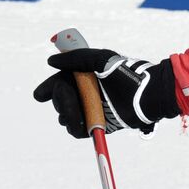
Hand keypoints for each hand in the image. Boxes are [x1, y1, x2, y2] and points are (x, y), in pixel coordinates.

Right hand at [33, 48, 178, 138]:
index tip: (40, 96)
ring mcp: (92, 109)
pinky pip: (78, 130)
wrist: (147, 96)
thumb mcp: (101, 60)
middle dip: (61, 102)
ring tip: (75, 117)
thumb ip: (75, 58)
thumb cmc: (126, 75)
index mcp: (84, 76)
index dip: (48, 88)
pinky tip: (80, 125)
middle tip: (70, 104)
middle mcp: (86, 92)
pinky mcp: (99, 124)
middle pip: (61, 100)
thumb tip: (51, 61)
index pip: (59, 82)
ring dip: (68, 117)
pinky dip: (76, 128)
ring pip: (66, 117)